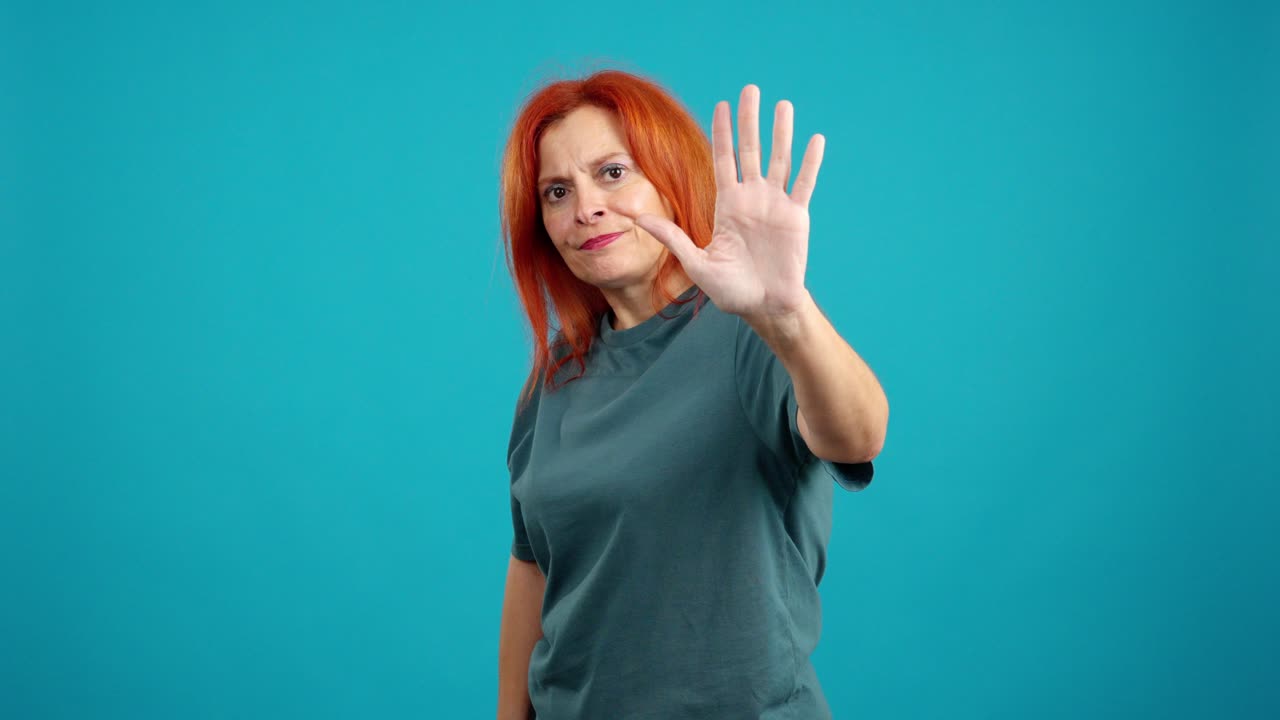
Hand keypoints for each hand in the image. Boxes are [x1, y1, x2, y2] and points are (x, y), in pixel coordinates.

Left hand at [636, 84, 823, 321]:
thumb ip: (670, 237)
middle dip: (749, 121)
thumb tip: (635, 218)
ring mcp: (776, 205)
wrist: (764, 307)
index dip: (723, 132)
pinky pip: (804, 184)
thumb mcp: (695, 262)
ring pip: (779, 160)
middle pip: (751, 150)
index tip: (722, 105)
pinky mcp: (797, 216)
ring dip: (782, 133)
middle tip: (750, 89)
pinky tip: (814, 139)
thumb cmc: (731, 290)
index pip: (724, 160)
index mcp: (727, 205)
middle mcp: (752, 198)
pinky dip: (810, 162)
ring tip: (783, 105)